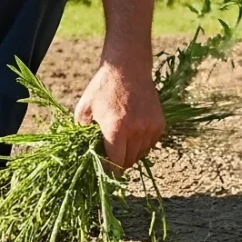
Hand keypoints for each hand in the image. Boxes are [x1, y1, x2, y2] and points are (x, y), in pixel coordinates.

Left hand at [74, 57, 166, 171]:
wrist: (128, 68)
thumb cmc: (102, 88)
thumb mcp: (84, 109)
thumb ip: (81, 133)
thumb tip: (84, 153)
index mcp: (115, 129)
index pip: (115, 165)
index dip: (108, 172)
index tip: (103, 173)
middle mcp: (136, 131)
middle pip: (128, 162)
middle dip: (118, 164)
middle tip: (110, 158)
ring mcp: (150, 127)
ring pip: (140, 154)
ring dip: (130, 154)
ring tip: (120, 145)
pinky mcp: (159, 124)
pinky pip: (150, 144)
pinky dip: (141, 145)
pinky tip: (132, 135)